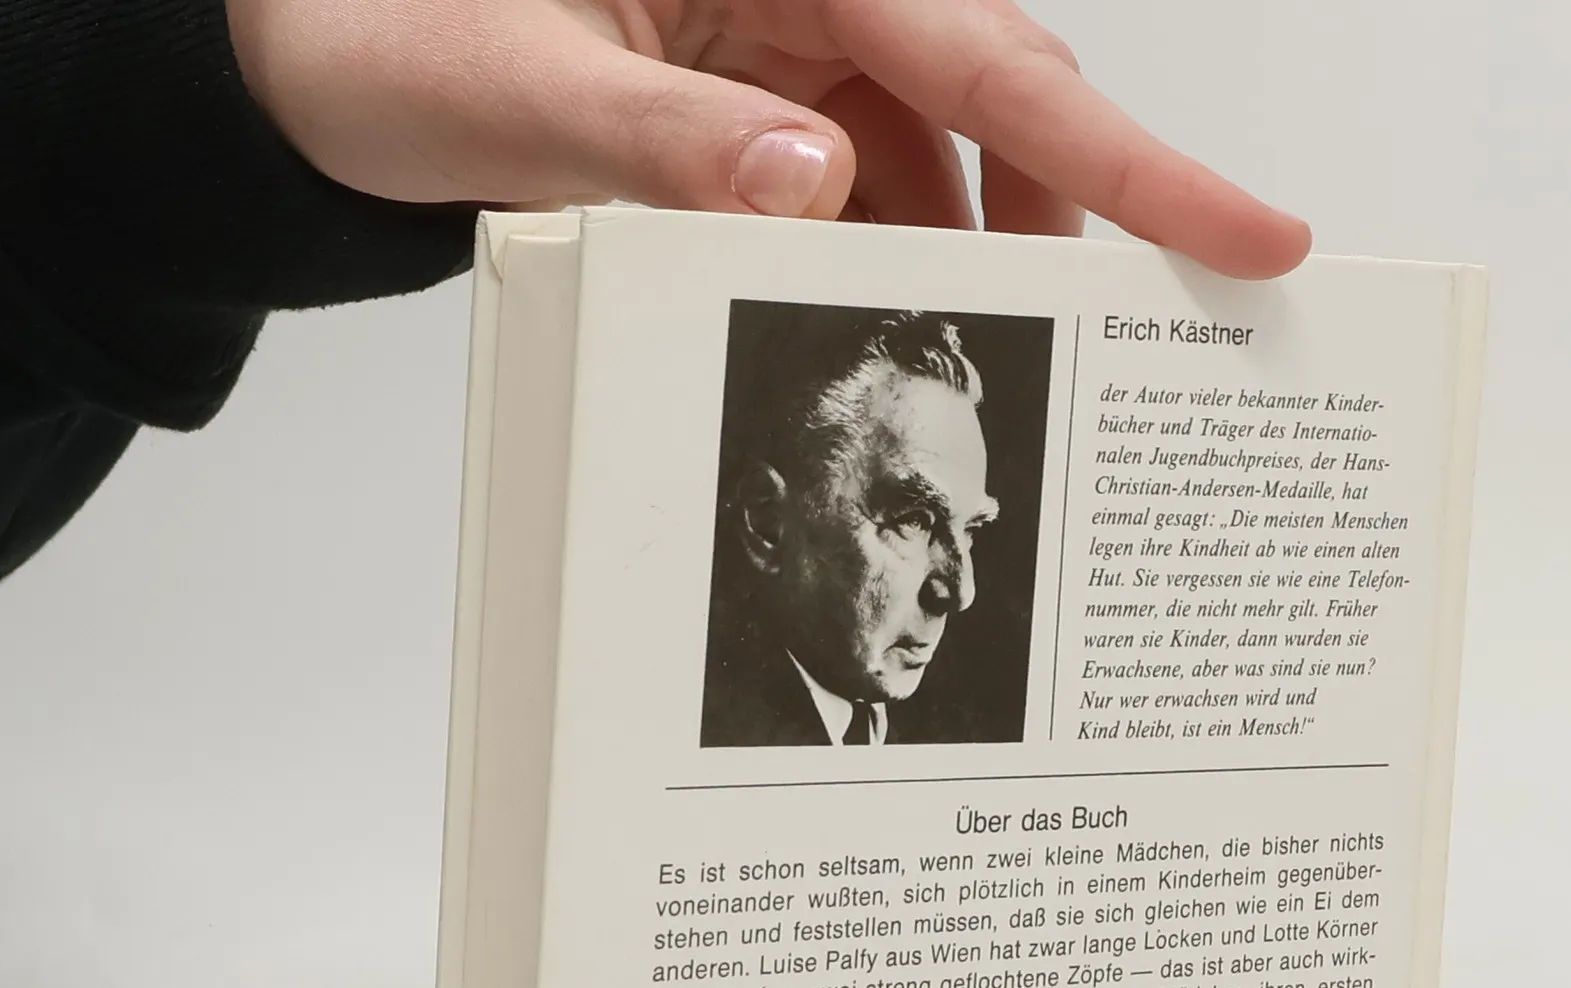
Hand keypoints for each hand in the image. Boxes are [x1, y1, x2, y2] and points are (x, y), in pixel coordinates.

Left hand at [224, 0, 1310, 277]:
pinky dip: (892, 263)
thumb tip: (816, 189)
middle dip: (1072, 228)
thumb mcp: (511, 89)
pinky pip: (874, 186)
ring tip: (983, 370)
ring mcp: (796, 47)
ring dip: (969, 265)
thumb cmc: (390, 25)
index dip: (1134, 156)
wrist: (317, 44)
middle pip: (1002, 106)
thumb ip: (660, 138)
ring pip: (946, 161)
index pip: (992, 58)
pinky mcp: (770, 101)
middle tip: (1135, 348)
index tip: (1254, 231)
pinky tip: (880, 330)